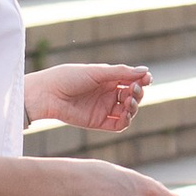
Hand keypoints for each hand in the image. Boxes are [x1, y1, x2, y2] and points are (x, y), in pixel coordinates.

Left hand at [30, 60, 150, 136]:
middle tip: (135, 90)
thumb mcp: (97, 72)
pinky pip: (118, 124)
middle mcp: (108, 93)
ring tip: (129, 101)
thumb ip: (121, 73)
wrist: (47, 95)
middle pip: (132, 95)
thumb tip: (145, 71)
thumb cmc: (69, 77)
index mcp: (108, 78)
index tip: (147, 79)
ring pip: (128, 110)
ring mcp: (104, 108)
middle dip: (138, 93)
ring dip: (134, 106)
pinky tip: (125, 114)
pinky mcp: (99, 122)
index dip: (141, 80)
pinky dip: (126, 120)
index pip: (131, 80)